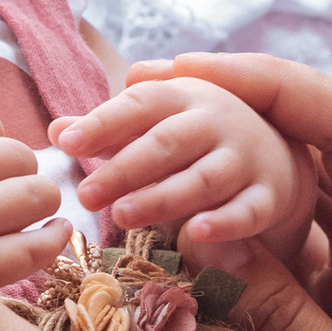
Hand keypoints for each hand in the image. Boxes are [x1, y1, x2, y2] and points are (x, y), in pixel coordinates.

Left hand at [58, 78, 318, 267]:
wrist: (275, 153)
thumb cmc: (196, 138)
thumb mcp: (158, 121)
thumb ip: (109, 127)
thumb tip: (56, 130)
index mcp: (183, 96)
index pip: (140, 104)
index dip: (103, 122)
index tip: (66, 143)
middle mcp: (216, 122)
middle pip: (167, 143)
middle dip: (124, 169)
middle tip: (86, 195)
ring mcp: (244, 159)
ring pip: (202, 179)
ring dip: (162, 198)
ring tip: (121, 216)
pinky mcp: (266, 197)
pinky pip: (246, 212)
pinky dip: (223, 224)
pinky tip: (195, 234)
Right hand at [133, 53, 331, 330]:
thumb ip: (289, 324)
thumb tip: (205, 234)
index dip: (267, 85)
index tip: (183, 69)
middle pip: (318, 146)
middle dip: (227, 113)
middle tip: (131, 97)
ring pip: (296, 197)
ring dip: (219, 172)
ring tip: (131, 149)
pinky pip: (290, 257)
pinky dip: (231, 240)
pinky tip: (165, 228)